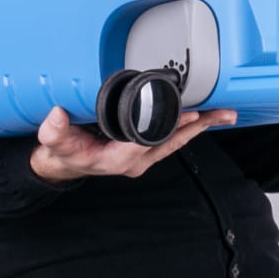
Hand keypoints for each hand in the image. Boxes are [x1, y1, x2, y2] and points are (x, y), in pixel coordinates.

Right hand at [30, 106, 237, 181]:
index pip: (149, 142)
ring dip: (199, 127)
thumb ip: (54, 131)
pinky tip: (202, 117)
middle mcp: (135, 160)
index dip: (170, 128)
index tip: (188, 114)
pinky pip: (171, 139)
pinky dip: (187, 127)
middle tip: (223, 113)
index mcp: (118, 158)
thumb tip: (56, 116)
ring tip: (224, 114)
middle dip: (198, 127)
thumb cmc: (64, 153)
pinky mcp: (144, 150)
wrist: (64, 163)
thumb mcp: (55, 142)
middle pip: (172, 142)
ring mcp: (141, 157)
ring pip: (176, 141)